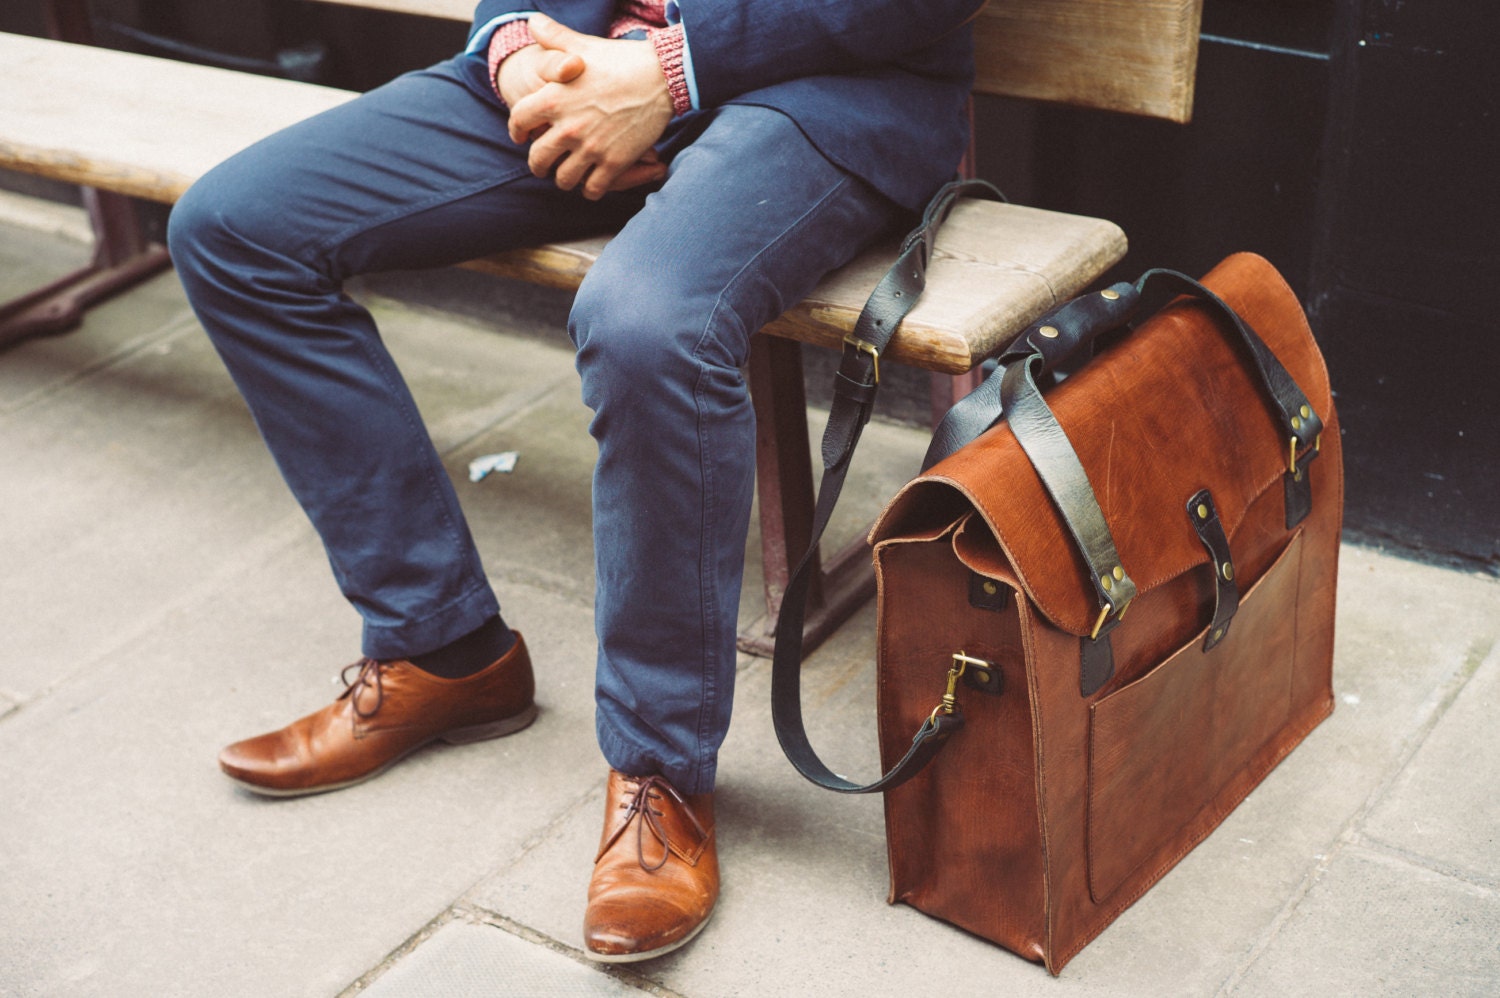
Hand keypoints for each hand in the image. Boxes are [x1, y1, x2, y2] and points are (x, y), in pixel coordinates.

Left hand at [508, 13, 673, 199]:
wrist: (661, 78)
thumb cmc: (621, 60)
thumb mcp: (583, 46)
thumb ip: (554, 38)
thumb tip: (533, 22)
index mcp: (554, 98)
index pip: (519, 120)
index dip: (516, 130)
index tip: (520, 137)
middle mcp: (568, 127)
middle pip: (538, 158)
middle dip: (538, 165)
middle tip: (543, 166)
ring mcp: (591, 148)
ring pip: (564, 179)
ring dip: (564, 180)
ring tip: (568, 176)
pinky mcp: (614, 163)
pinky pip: (593, 189)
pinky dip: (590, 190)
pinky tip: (592, 184)